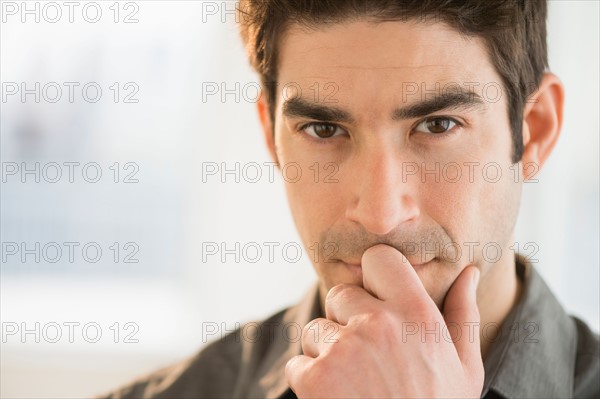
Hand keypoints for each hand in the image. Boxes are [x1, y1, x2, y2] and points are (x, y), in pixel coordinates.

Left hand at [285, 244, 483, 397]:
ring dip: (327, 353)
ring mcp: (343, 350)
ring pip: (316, 330)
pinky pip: (299, 364)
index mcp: (416, 313)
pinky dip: (310, 382)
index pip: (378, 259)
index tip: (375, 298)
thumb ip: (462, 313)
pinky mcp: (315, 379)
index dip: (373, 276)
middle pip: (339, 294)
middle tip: (368, 358)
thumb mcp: (464, 366)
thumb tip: (470, 272)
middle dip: (346, 319)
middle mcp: (377, 323)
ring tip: (356, 385)